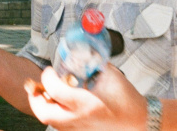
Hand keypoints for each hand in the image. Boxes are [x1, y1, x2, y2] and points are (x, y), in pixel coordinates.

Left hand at [25, 65, 147, 130]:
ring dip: (43, 106)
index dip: (47, 76)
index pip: (55, 90)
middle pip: (44, 113)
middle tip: (36, 86)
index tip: (50, 70)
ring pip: (50, 121)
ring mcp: (79, 129)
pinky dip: (54, 114)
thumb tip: (79, 52)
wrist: (140, 122)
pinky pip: (60, 125)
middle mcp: (79, 119)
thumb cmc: (128, 100)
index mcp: (86, 103)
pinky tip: (59, 104)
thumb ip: (93, 63)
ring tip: (47, 93)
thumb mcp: (111, 76)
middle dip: (36, 98)